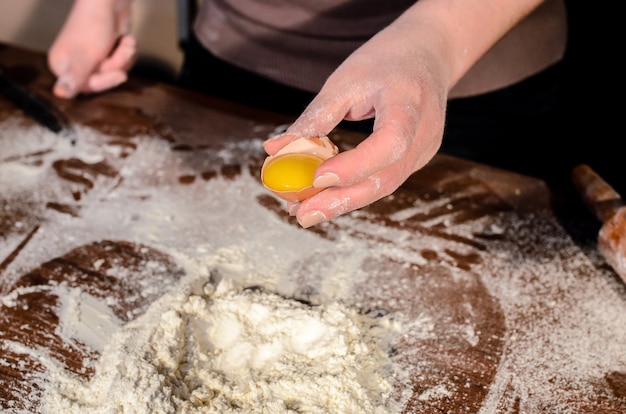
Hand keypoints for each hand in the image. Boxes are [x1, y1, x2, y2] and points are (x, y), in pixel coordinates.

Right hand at [47, 0, 135, 98]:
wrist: (108, 0)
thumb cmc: (93, 23)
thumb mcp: (85, 56)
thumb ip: (74, 78)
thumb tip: (60, 94)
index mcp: (62, 66)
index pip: (88, 87)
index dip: (107, 81)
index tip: (121, 74)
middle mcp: (74, 63)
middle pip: (104, 80)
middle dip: (117, 64)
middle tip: (121, 48)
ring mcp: (91, 57)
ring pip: (115, 71)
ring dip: (124, 56)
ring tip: (124, 41)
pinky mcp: (105, 51)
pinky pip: (121, 63)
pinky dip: (127, 52)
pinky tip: (126, 39)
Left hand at [263, 21, 449, 227]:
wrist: (429, 52)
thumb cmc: (384, 61)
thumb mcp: (345, 80)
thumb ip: (315, 118)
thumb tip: (273, 150)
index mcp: (410, 101)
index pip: (389, 142)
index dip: (355, 165)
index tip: (317, 179)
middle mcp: (425, 131)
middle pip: (387, 177)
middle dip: (341, 200)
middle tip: (301, 215)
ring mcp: (425, 148)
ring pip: (385, 186)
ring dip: (343, 202)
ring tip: (304, 211)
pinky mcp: (416, 158)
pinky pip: (384, 179)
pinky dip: (353, 190)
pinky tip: (324, 197)